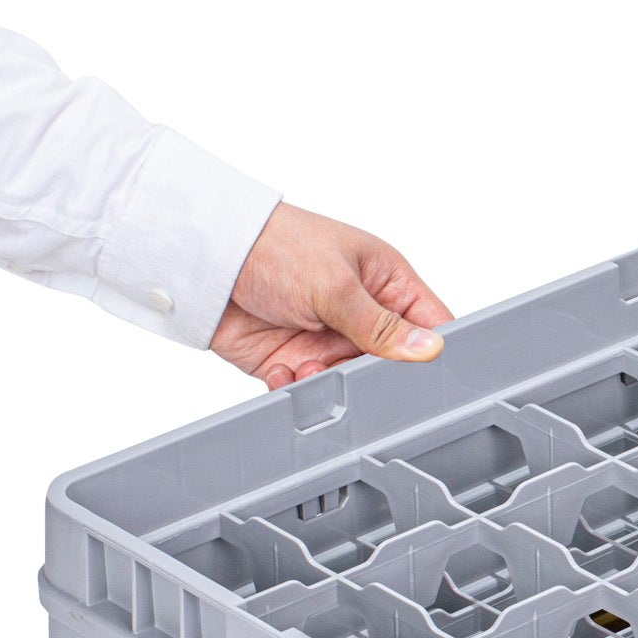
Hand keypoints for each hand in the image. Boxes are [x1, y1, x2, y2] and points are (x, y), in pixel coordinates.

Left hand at [210, 202, 452, 388]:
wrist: (202, 256)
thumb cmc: (272, 246)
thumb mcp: (335, 285)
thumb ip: (381, 326)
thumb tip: (430, 349)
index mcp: (385, 282)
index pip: (431, 324)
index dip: (435, 351)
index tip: (429, 374)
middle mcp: (362, 313)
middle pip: (393, 364)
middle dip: (375, 377)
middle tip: (358, 376)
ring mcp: (330, 338)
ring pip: (352, 384)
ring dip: (333, 385)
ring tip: (310, 368)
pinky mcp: (297, 359)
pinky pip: (312, 391)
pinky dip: (300, 391)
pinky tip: (285, 372)